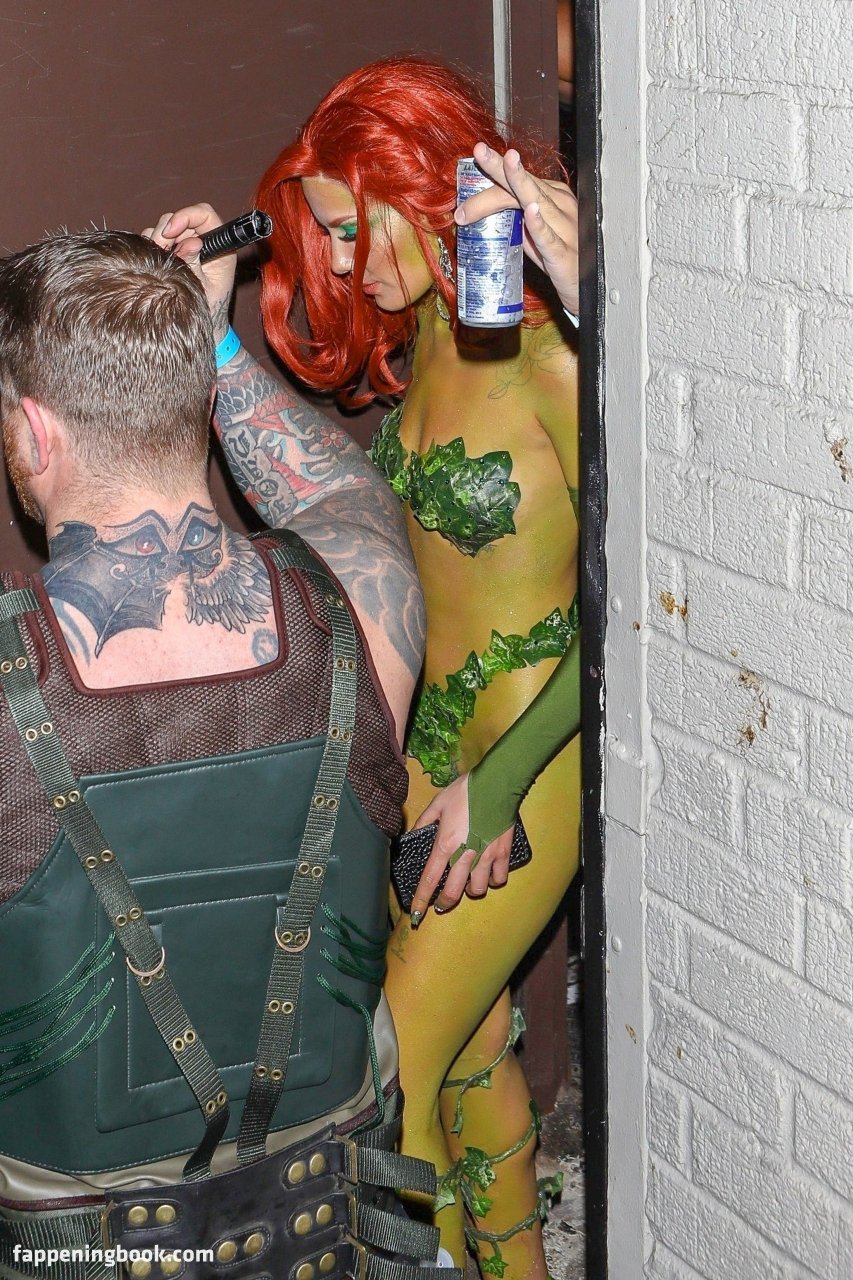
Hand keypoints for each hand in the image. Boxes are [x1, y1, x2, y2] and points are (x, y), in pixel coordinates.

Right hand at [142, 203, 234, 340]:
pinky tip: (152, 263)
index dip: (186, 217)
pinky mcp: (170, 253)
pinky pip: (154, 239)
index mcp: (219, 247)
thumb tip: (192, 243)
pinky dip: (150, 247)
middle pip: (180, 219)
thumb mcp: (204, 290)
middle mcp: (202, 242)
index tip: (170, 232)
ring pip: (164, 227)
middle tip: (159, 253)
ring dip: (156, 241)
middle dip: (165, 232)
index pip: (204, 215)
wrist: (203, 325)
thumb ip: (197, 266)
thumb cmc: (209, 310)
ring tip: (158, 262)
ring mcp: (184, 246)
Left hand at [408, 773, 514, 923]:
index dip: (421, 899)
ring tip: (466, 884)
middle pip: (453, 893)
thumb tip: (414, 835)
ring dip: (469, 891)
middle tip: (440, 905)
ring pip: (477, 890)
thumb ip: (424, 822)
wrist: (497, 782)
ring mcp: (486, 856)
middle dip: (444, 904)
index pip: (429, 879)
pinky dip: (492, 880)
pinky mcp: (503, 853)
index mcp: (445, 844)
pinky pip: (499, 878)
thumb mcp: (437, 803)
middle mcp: (465, 855)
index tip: (416, 914)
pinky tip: (488, 874)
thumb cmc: (465, 791)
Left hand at [454, 143, 578, 315]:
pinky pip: (549, 236)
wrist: (585, 287)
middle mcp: (559, 205)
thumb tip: (484, 211)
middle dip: (501, 167)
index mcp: (551, 196)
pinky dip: (539, 223)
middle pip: (525, 184)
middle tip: (480, 150)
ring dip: (519, 182)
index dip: (494, 173)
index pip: (518, 182)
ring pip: (538, 201)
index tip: (474, 160)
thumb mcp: (535, 234)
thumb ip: (516, 219)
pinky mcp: (563, 252)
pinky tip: (530, 211)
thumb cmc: (560, 258)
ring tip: (507, 163)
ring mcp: (564, 227)